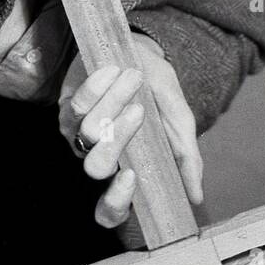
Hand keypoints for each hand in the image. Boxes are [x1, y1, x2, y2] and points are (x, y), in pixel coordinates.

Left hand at [57, 32, 203, 228]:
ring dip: (113, 101)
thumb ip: (186, 158)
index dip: (115, 202)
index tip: (131, 176)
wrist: (141, 55)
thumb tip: (197, 198)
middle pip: (97, 167)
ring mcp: (80, 135)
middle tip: (140, 110)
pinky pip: (76, 106)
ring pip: (87, 132)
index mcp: (128, 170)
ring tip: (134, 77)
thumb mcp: (179, 123)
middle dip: (118, 137)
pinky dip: (97, 87)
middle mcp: (101, 157)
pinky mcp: (67, 110)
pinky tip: (113, 70)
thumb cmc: (159, 95)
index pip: (110, 209)